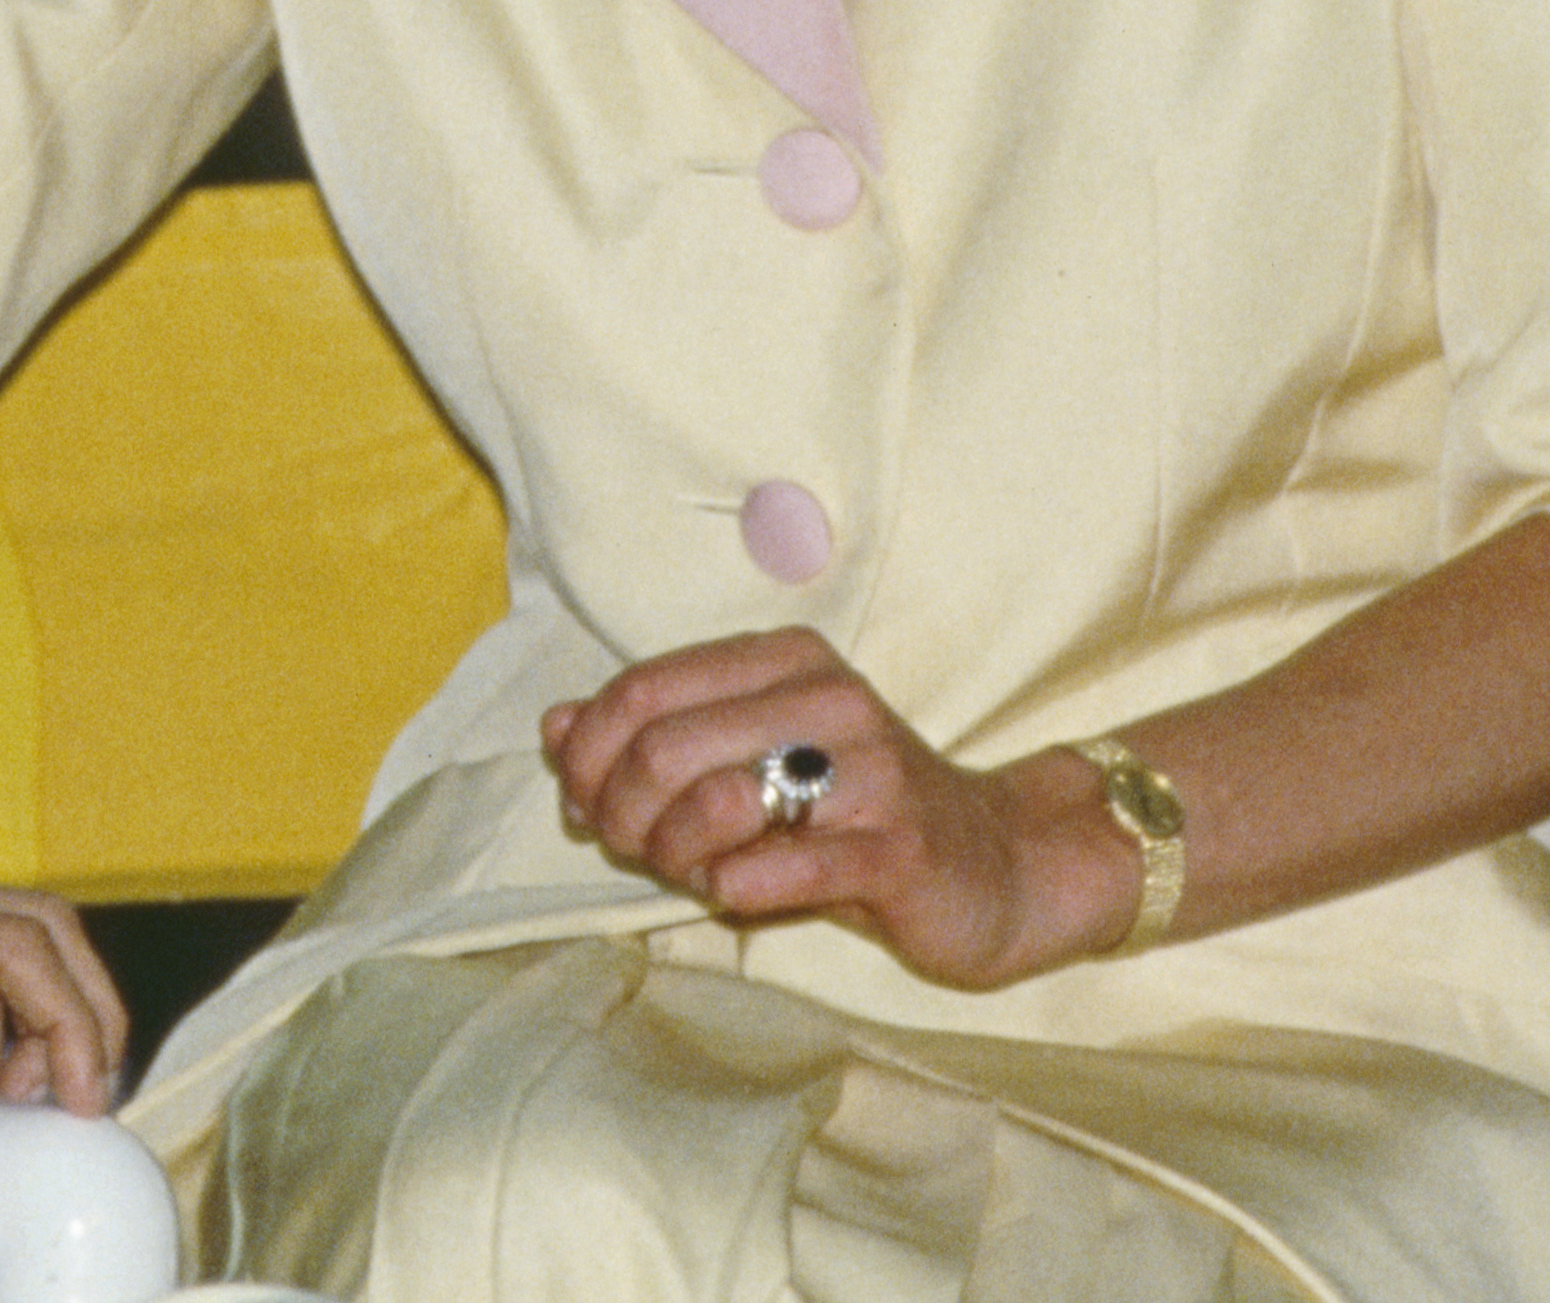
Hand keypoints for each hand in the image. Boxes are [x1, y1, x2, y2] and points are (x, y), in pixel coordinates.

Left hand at [543, 630, 1087, 991]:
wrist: (994, 865)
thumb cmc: (852, 816)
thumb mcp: (748, 763)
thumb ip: (655, 738)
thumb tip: (555, 727)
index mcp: (782, 659)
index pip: (639, 691)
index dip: (588, 758)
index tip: (588, 807)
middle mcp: (825, 696)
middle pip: (660, 747)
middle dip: (622, 813)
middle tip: (637, 851)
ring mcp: (868, 768)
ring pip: (711, 801)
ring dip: (671, 854)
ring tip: (689, 872)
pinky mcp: (897, 846)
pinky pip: (781, 866)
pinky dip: (733, 885)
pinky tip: (734, 890)